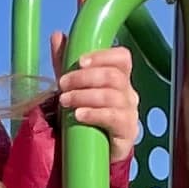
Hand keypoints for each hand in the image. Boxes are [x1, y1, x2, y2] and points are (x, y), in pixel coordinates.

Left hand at [49, 30, 139, 154]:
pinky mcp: (127, 131)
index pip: (122, 57)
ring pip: (111, 95)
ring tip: (64, 102)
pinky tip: (78, 115)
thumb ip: (65, 62)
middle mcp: (129, 93)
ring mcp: (130, 112)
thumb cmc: (85, 115)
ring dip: (84, 96)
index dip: (103, 56)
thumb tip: (57, 35)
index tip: (81, 61)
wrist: (93, 152)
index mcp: (119, 78)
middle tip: (62, 85)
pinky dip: (93, 113)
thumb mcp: (73, 86)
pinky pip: (113, 117)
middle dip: (84, 78)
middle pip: (113, 76)